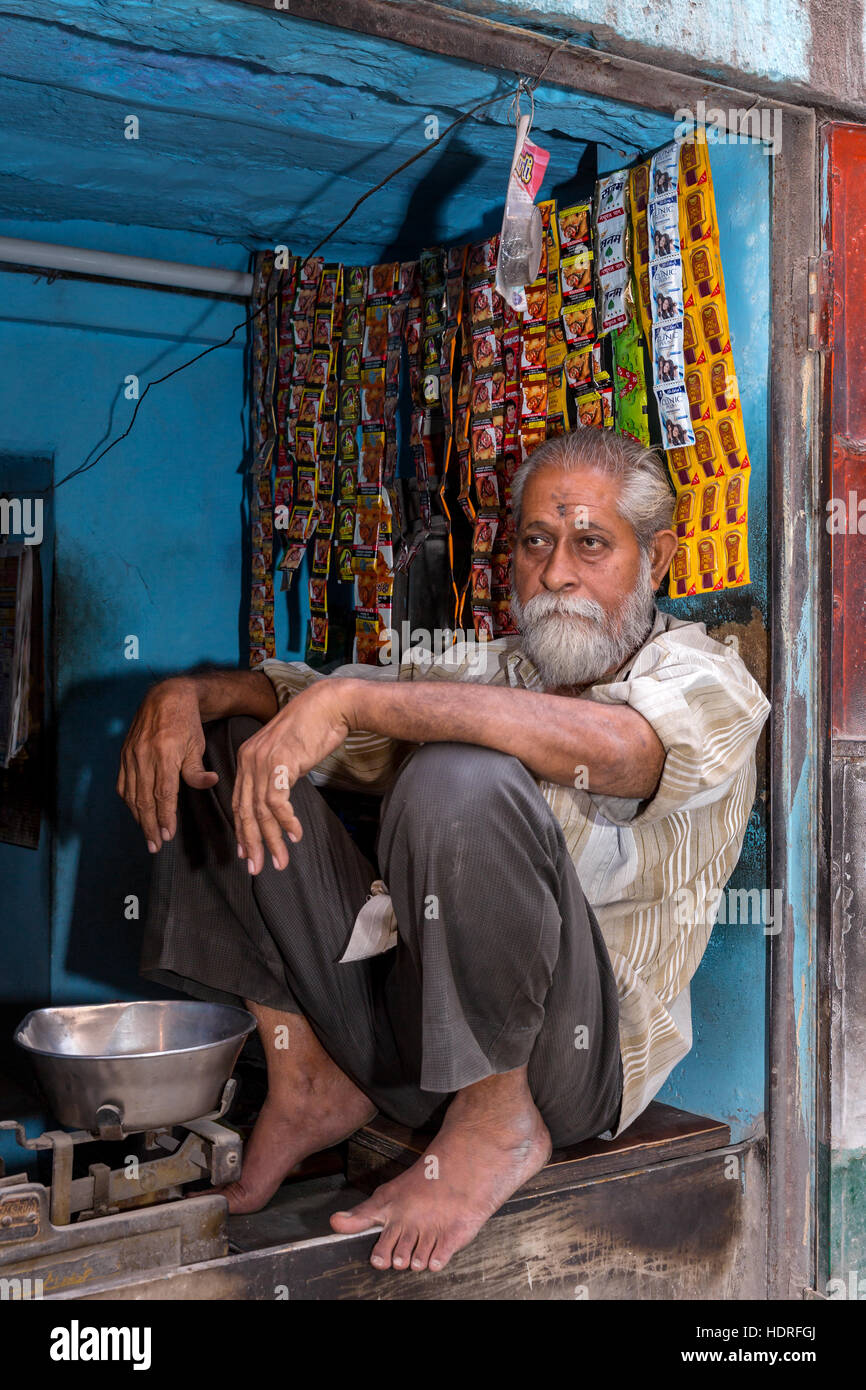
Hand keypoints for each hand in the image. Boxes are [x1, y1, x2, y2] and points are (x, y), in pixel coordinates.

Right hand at [117, 678, 217, 851]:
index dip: (164, 817)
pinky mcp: (124, 754)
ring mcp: (131, 755)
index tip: (167, 835)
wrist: (165, 696)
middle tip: (155, 845)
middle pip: (145, 799)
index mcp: (164, 754)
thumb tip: (210, 784)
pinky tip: (136, 812)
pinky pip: (122, 783)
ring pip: (131, 794)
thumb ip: (197, 769)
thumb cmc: (186, 722)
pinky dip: (129, 801)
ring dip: (138, 817)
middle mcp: (144, 756)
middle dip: (150, 825)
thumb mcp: (197, 745)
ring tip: (147, 835)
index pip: (163, 794)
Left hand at [232, 677, 354, 874]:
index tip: (246, 852)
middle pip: (245, 811)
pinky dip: (286, 822)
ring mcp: (262, 761)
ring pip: (261, 812)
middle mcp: (248, 760)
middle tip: (256, 868)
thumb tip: (278, 800)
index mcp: (246, 758)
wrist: (329, 705)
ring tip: (280, 860)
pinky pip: (277, 802)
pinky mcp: (279, 763)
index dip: (242, 830)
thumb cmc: (313, 728)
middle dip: (251, 843)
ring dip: (272, 840)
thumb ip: (276, 774)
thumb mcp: (286, 754)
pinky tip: (295, 835)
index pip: (239, 802)